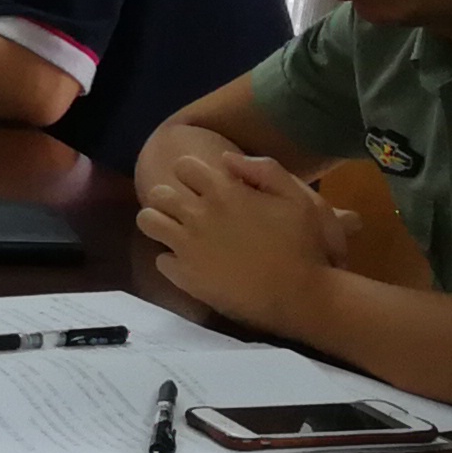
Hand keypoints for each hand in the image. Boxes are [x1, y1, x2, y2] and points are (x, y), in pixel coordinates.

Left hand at [137, 150, 345, 328]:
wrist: (300, 295)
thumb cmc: (303, 245)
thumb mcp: (297, 197)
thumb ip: (264, 169)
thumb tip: (227, 157)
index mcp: (224, 192)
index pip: (183, 166)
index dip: (193, 173)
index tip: (203, 184)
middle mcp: (198, 215)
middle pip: (159, 193)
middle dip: (171, 196)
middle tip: (187, 209)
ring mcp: (187, 246)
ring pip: (148, 221)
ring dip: (160, 222)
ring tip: (178, 231)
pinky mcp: (185, 276)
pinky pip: (160, 260)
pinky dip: (172, 260)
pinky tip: (190, 263)